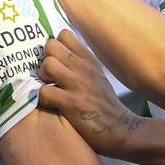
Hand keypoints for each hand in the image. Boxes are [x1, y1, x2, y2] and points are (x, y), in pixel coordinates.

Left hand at [38, 30, 135, 156]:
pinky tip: (52, 105)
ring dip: (42, 78)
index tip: (55, 60)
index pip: (64, 34)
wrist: (122, 130)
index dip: (54, 46)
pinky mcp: (72, 103)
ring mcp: (78, 84)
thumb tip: (60, 55)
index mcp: (89, 60)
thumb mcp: (98, 76)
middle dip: (44, 60)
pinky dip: (44, 100)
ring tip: (50, 89)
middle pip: (51, 45)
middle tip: (49, 76)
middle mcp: (84, 67)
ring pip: (47, 65)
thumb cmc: (105, 105)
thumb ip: (81, 64)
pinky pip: (44, 92)